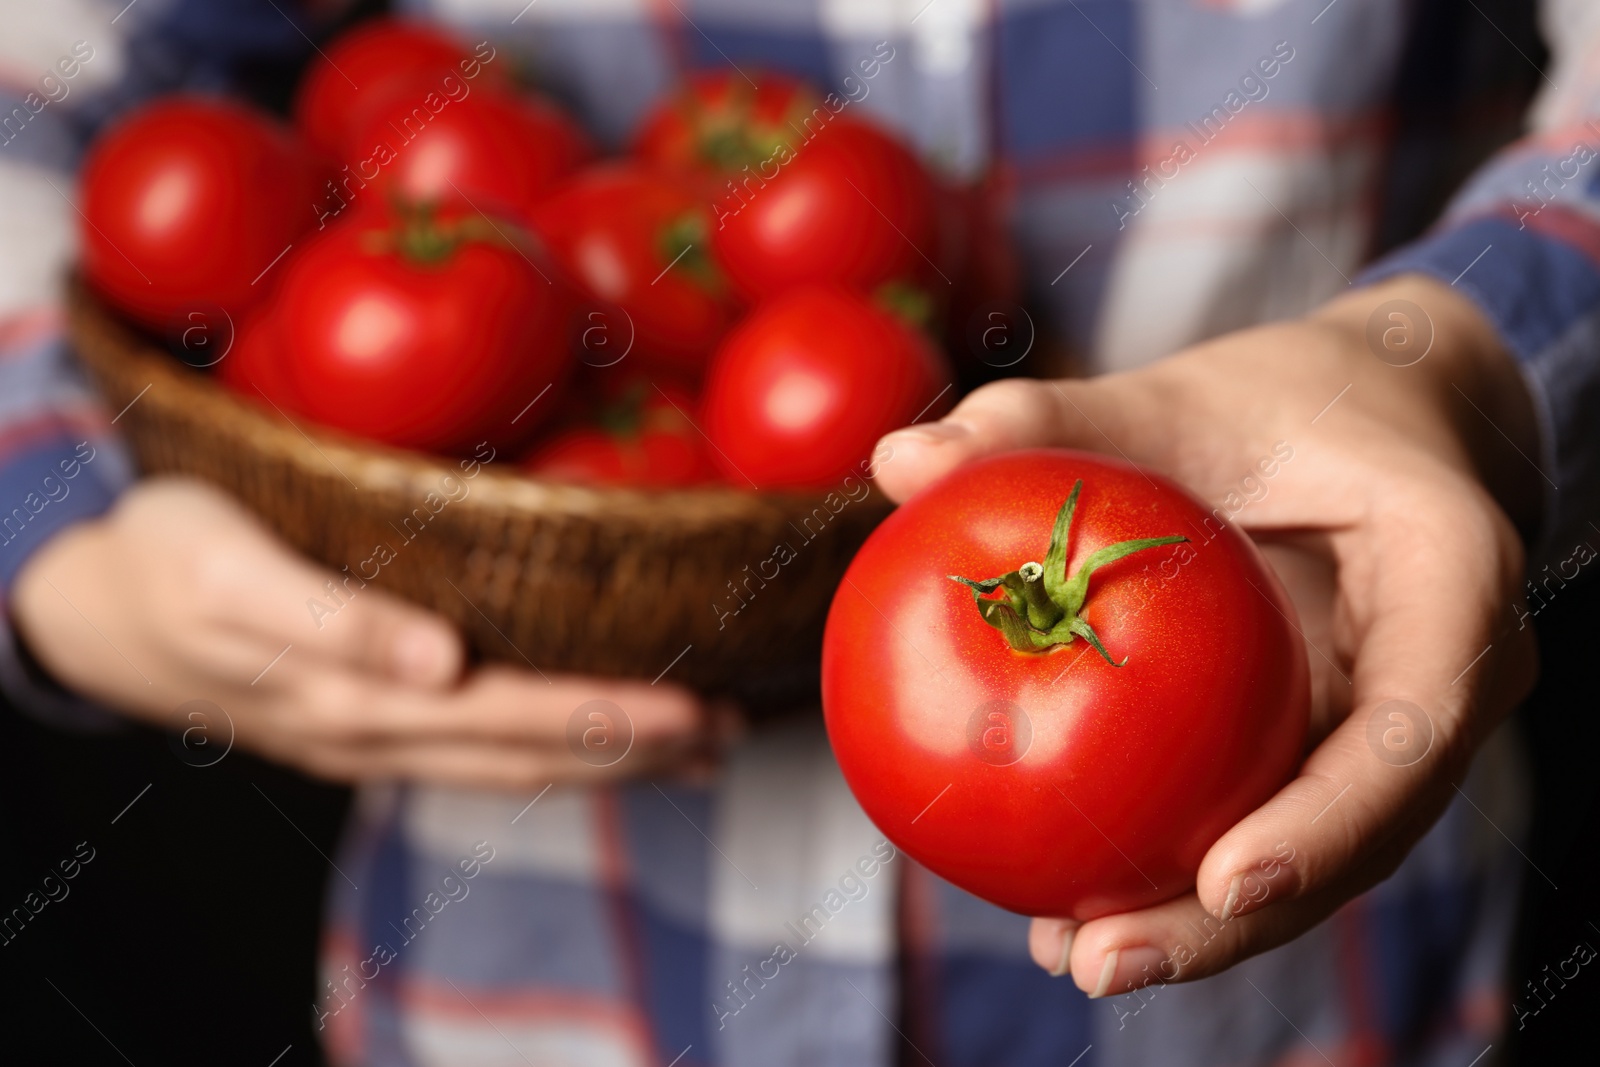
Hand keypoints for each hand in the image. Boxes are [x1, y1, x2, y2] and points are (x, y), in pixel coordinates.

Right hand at [10, 477, 728, 788]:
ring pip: (513, 763)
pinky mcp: (370, 722)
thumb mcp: (232, 576)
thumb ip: (334, 623)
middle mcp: (382, 730)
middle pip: (532, 754)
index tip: (694, 708)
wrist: (95, 607)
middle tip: (730, 733)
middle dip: (635, 748)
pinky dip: (552, 749)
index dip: (609, 718)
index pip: (515, 716)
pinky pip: (480, 747)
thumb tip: (438, 663)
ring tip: (697, 749)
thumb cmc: (169, 561)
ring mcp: (377, 736)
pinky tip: (594, 740)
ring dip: (607, 761)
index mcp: (359, 696)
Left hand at [875, 274, 1538, 995]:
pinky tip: (1073, 908)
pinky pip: (1272, 821)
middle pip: (1360, 834)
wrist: (1372, 418)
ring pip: (1315, 856)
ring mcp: (1397, 728)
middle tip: (1100, 961)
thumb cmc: (1277, 401)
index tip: (1221, 879)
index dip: (1329, 823)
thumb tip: (895, 460)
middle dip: (1236, 921)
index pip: (1411, 730)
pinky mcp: (1342, 751)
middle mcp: (1446, 677)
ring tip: (1073, 957)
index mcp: (1450, 579)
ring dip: (1203, 927)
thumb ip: (1041, 422)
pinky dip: (1185, 873)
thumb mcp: (1170, 397)